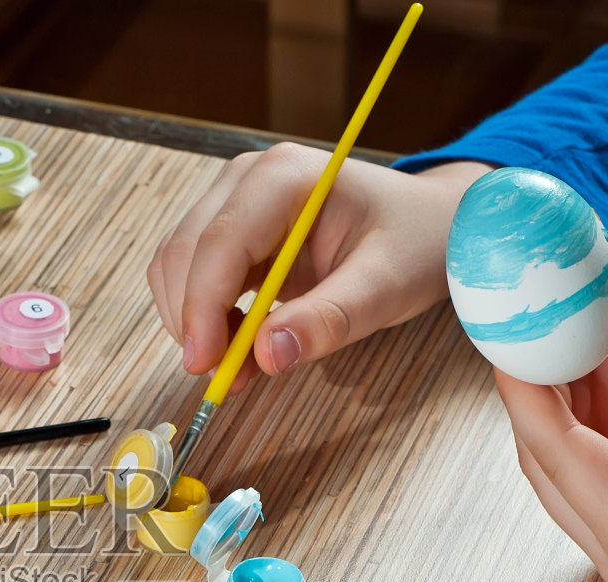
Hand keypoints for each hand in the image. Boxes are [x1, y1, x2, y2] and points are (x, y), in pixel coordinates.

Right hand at [147, 144, 488, 388]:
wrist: (430, 224)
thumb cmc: (415, 243)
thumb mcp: (387, 285)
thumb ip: (329, 319)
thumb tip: (268, 355)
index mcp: (284, 178)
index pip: (218, 243)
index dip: (201, 308)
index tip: (206, 365)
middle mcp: (248, 180)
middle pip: (184, 253)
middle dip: (192, 320)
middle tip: (224, 377)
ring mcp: (234, 201)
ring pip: (178, 266)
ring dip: (195, 322)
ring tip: (240, 363)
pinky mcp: (232, 229)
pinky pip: (194, 276)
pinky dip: (204, 318)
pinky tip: (242, 341)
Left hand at [496, 280, 607, 581]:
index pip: (550, 450)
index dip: (523, 385)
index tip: (509, 332)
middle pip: (546, 457)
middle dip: (540, 386)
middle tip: (536, 321)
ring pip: (566, 458)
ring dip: (568, 395)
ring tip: (574, 330)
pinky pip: (594, 462)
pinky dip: (595, 412)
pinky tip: (602, 360)